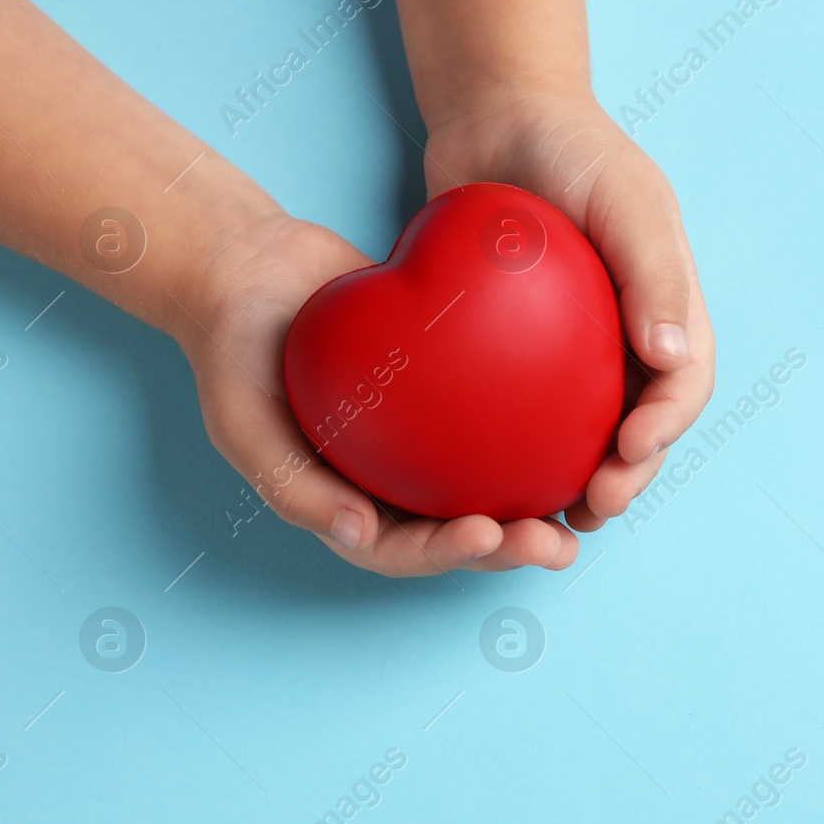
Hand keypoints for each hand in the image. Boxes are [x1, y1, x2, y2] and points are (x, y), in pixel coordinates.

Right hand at [168, 214, 581, 576]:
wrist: (251, 269)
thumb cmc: (234, 351)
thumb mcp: (242, 422)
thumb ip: (294, 484)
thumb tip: (361, 536)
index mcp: (345, 503)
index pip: (402, 548)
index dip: (446, 554)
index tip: (488, 533)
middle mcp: (390, 479)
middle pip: (459, 530)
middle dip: (511, 547)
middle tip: (558, 543)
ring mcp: (421, 438)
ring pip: (488, 482)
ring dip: (537, 502)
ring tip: (589, 501)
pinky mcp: (447, 387)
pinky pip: (495, 414)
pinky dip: (535, 428)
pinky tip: (582, 421)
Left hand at [422, 87, 714, 530]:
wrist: (495, 113)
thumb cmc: (571, 146)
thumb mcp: (627, 197)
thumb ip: (654, 274)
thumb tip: (672, 360)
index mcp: (666, 305)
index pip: (684, 383)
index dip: (665, 429)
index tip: (626, 456)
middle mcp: (625, 333)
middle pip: (641, 424)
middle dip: (625, 476)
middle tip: (589, 509)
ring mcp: (571, 345)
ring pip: (585, 430)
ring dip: (578, 479)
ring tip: (552, 517)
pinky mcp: (516, 347)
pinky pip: (523, 408)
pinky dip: (518, 447)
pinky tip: (490, 477)